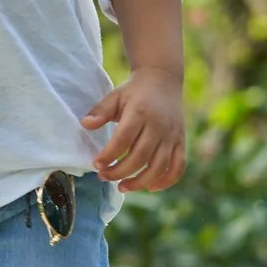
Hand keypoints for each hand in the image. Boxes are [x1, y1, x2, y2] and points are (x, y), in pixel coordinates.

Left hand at [80, 69, 186, 193]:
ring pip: (159, 166)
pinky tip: (151, 187)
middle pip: (140, 157)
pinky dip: (167, 180)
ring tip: (122, 187)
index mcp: (139, 112)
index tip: (96, 164)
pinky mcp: (181, 141)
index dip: (109, 155)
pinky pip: (178, 166)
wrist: (163, 79)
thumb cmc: (134, 91)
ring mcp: (172, 135)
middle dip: (120, 172)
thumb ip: (101, 111)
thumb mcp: (115, 96)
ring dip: (140, 182)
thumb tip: (85, 124)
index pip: (123, 140)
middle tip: (104, 177)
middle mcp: (158, 125)